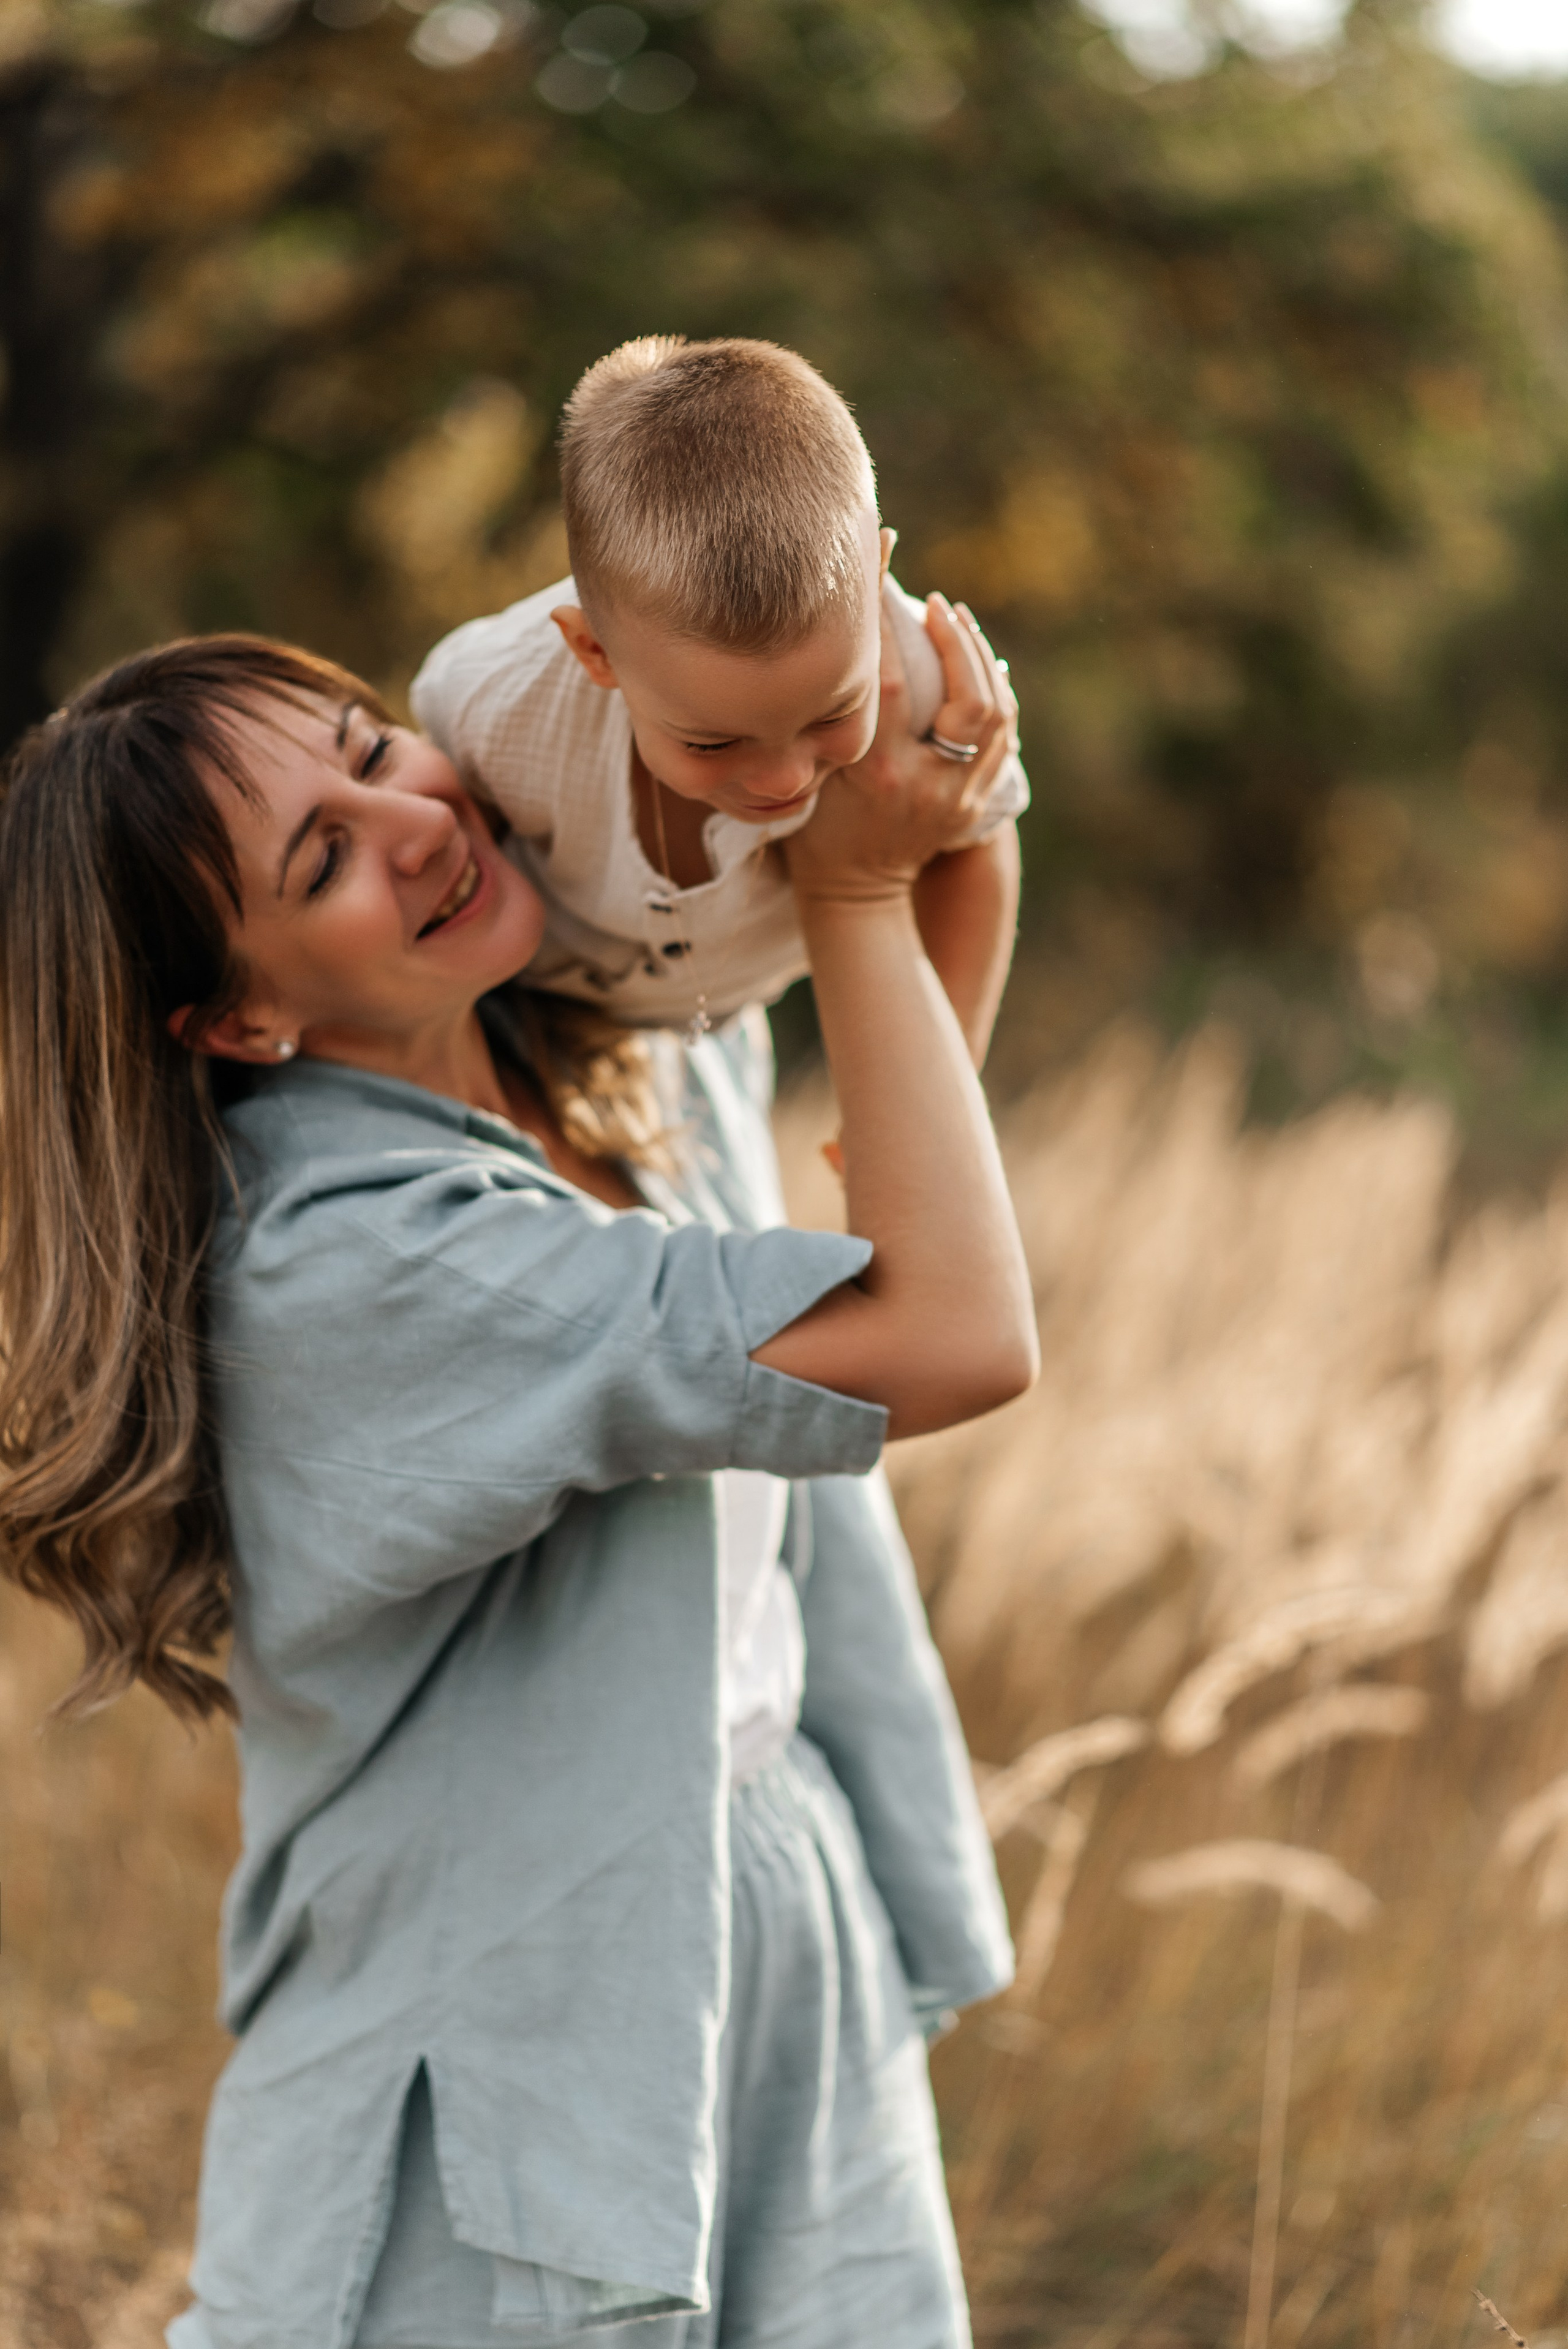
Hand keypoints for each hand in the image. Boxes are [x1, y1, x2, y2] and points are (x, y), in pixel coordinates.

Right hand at [787, 602, 1009, 903]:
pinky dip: (997, 693)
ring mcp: (959, 796)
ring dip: (981, 659)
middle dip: (955, 639)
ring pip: (997, 713)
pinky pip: (1005, 738)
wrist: (857, 893)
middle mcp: (928, 784)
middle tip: (936, 602)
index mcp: (880, 774)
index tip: (883, 570)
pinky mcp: (975, 802)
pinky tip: (982, 664)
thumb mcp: (810, 773)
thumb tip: (835, 641)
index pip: (890, 680)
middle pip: (968, 697)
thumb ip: (830, 719)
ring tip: (958, 622)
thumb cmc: (816, 827)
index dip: (886, 619)